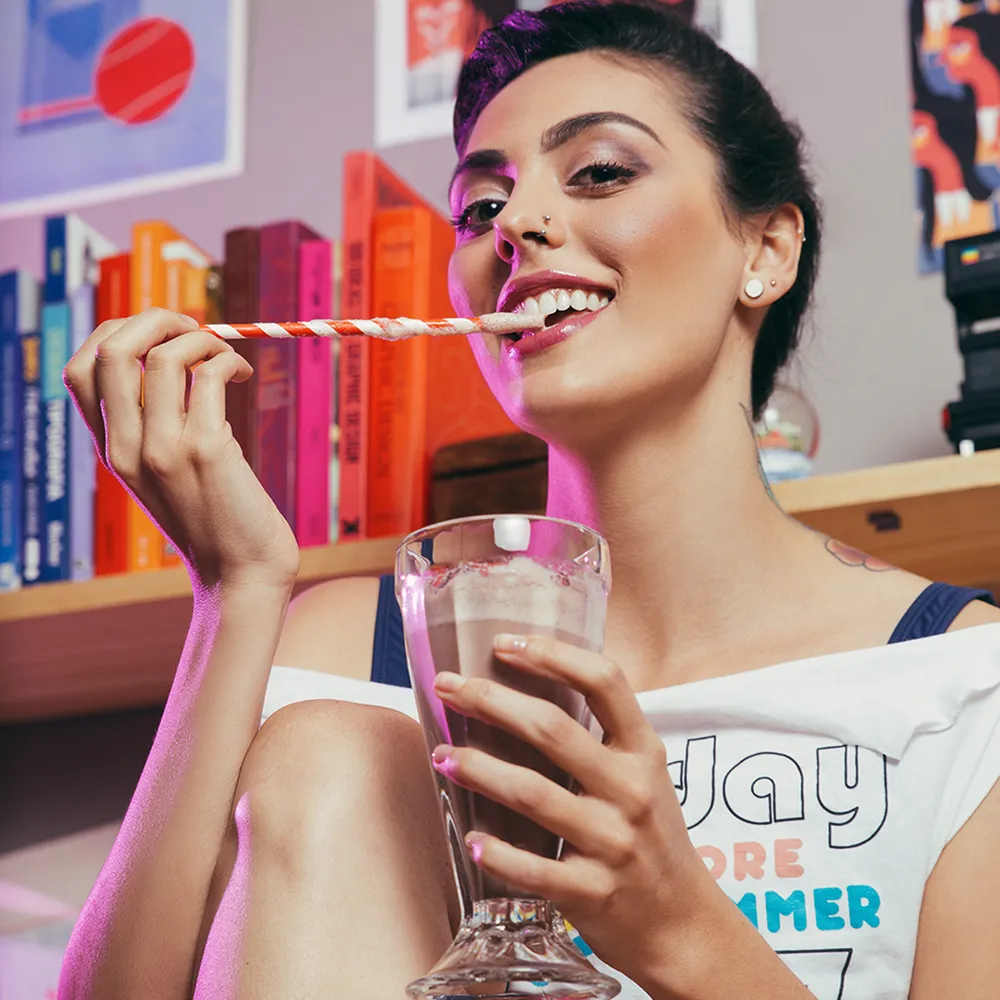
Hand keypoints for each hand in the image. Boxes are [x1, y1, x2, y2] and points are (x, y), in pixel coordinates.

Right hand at [63, 309, 298, 591]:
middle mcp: (126, 448)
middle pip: (111, 349)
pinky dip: (229, 360)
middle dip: (155, 319)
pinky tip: (243, 373)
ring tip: (228, 356)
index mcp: (111, 451)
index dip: (117, 333)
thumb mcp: (169, 472)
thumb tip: (181, 358)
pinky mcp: (206, 451)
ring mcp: (163, 450)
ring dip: (203, 338)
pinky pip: (209, 377)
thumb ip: (160, 426)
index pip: (79, 369)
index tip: (161, 335)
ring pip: (162, 356)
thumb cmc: (216, 520)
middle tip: (196, 328)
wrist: (241, 576)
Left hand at [430, 635, 716, 986]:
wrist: (685, 925)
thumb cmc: (653, 839)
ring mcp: (612, 842)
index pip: (604, 681)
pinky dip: (498, 853)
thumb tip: (530, 691)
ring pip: (532, 793)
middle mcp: (630, 790)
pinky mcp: (592, 893)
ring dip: (478, 769)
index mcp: (643, 751)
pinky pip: (533, 868)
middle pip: (551, 729)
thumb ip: (602, 739)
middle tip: (447, 687)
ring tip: (442, 755)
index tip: (504, 643)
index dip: (552, 654)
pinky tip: (471, 838)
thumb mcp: (644, 776)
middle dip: (490, 700)